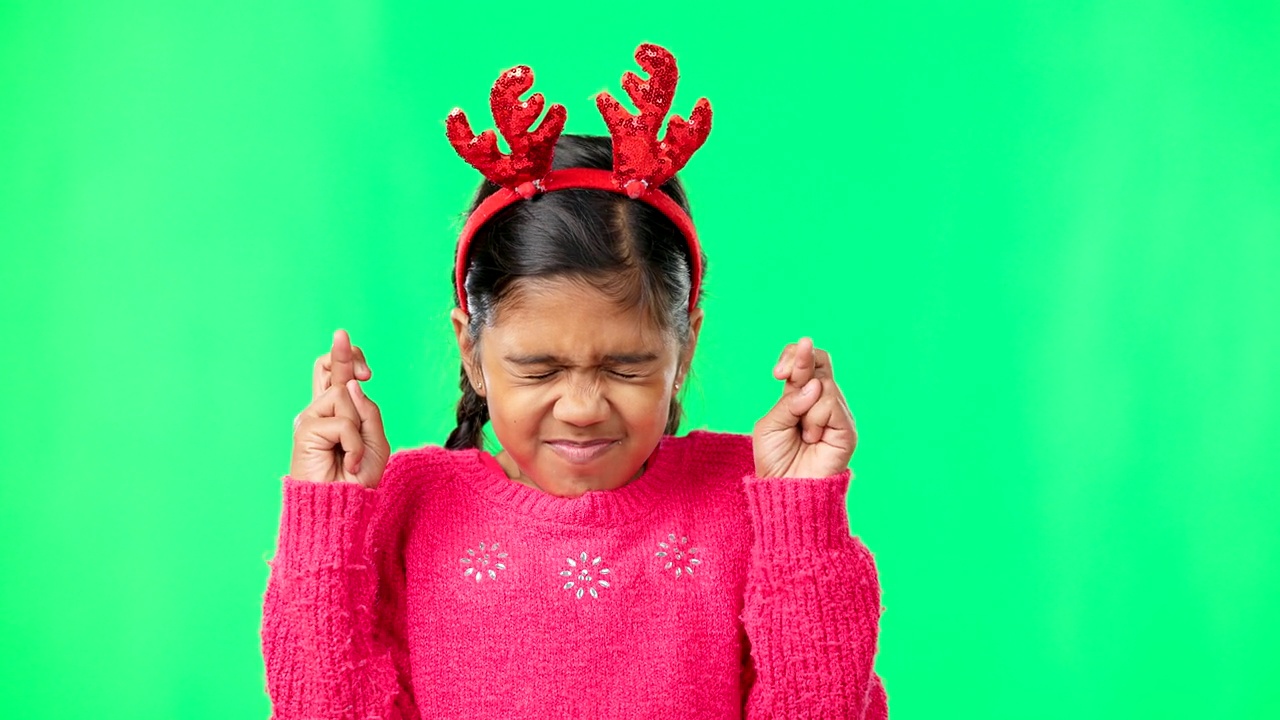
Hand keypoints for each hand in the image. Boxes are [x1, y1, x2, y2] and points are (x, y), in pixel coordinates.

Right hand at [289, 329, 390, 487]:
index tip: (366, 370)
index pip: (338, 375)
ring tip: (353, 454)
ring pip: (343, 396)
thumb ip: (368, 412)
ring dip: (359, 427)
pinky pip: (342, 422)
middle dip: (344, 355)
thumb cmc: (357, 480)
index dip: (348, 359)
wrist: (341, 508)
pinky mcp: (305, 429)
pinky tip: (348, 462)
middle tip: (366, 371)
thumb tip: (350, 383)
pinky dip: (354, 444)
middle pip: (326, 366)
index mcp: (338, 412)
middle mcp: (321, 411)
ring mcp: (311, 418)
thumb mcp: (376, 442)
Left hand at [752, 337, 857, 478]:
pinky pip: (831, 405)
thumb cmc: (775, 459)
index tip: (777, 373)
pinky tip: (812, 438)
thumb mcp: (770, 425)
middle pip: (821, 361)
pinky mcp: (847, 428)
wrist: (785, 490)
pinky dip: (815, 419)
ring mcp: (837, 413)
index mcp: (801, 395)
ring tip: (803, 434)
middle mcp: (822, 400)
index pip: (806, 360)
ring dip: (804, 408)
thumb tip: (814, 385)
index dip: (794, 356)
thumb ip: (788, 402)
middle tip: (781, 376)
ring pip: (824, 385)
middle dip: (800, 363)